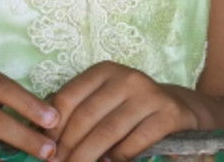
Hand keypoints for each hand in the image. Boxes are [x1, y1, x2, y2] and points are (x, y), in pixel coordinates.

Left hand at [48, 61, 201, 161]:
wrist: (182, 110)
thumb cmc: (131, 110)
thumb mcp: (104, 101)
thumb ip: (76, 112)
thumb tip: (41, 135)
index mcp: (105, 71)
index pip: (67, 98)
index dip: (51, 128)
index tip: (44, 151)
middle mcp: (127, 78)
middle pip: (85, 117)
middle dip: (66, 149)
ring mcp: (150, 95)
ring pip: (107, 132)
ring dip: (86, 157)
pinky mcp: (168, 114)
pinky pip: (132, 143)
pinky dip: (115, 159)